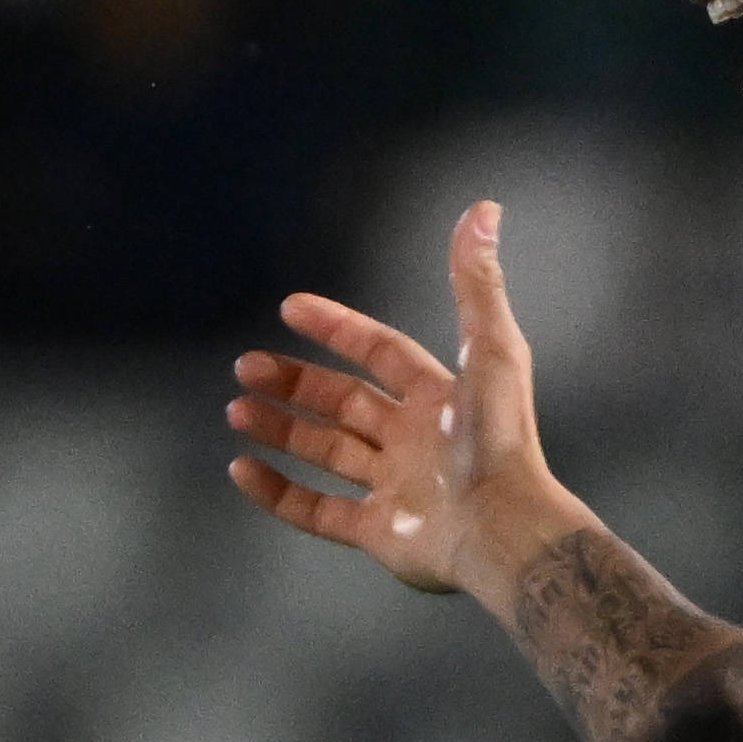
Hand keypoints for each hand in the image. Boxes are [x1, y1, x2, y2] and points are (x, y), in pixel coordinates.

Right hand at [226, 201, 584, 604]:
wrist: (505, 528)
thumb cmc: (502, 440)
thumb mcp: (491, 349)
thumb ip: (476, 283)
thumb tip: (483, 208)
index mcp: (438, 398)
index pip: (379, 352)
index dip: (336, 328)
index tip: (290, 308)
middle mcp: (413, 440)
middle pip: (342, 403)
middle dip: (294, 382)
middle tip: (246, 366)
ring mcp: (393, 488)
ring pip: (324, 452)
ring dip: (279, 429)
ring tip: (237, 410)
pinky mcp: (377, 533)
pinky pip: (315, 510)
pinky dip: (276, 492)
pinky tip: (242, 470)